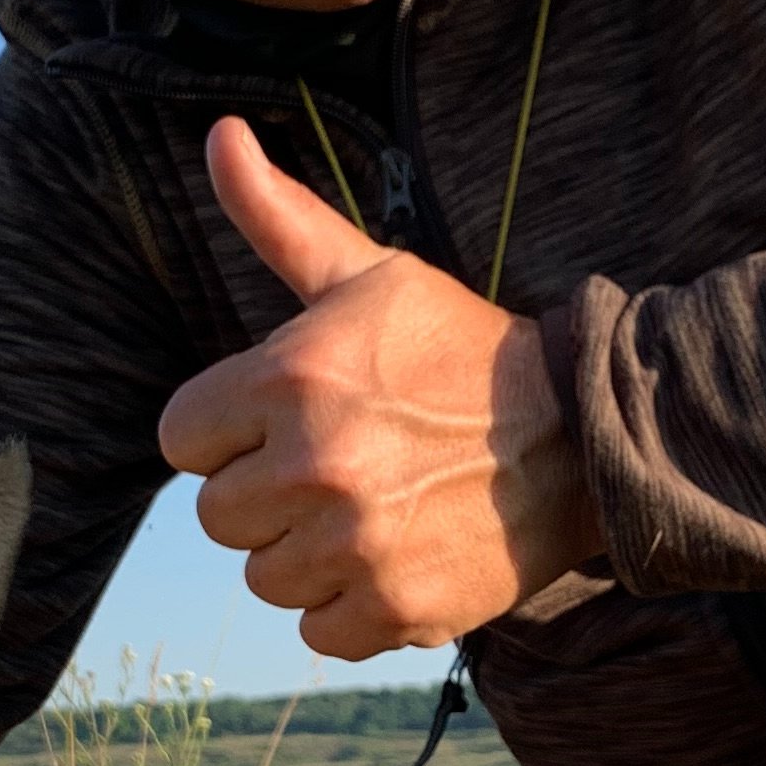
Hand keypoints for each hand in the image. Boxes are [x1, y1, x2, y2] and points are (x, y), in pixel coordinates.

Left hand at [156, 117, 597, 658]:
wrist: (583, 435)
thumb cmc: (459, 349)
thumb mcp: (370, 273)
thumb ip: (279, 217)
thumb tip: (219, 135)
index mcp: (290, 378)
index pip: (182, 439)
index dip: (228, 432)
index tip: (285, 421)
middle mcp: (314, 465)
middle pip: (219, 516)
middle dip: (268, 494)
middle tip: (341, 465)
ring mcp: (354, 544)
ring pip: (266, 576)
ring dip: (307, 553)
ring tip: (372, 509)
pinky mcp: (395, 608)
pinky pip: (319, 630)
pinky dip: (353, 607)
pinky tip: (397, 556)